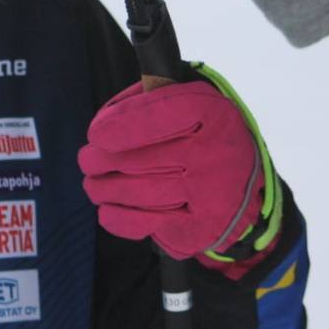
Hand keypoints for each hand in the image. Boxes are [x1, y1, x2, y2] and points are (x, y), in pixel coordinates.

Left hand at [79, 75, 275, 266]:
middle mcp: (215, 153)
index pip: (166, 113)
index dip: (124, 123)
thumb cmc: (200, 140)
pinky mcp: (201, 227)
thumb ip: (149, 100)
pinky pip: (146, 223)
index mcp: (213, 113)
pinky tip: (106, 209)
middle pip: (141, 158)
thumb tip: (106, 120)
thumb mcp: (187, 104)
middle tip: (87, 160)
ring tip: (93, 184)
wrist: (241, 192)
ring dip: (103, 189)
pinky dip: (118, 217)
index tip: (96, 134)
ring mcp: (210, 193)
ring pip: (138, 192)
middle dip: (100, 160)